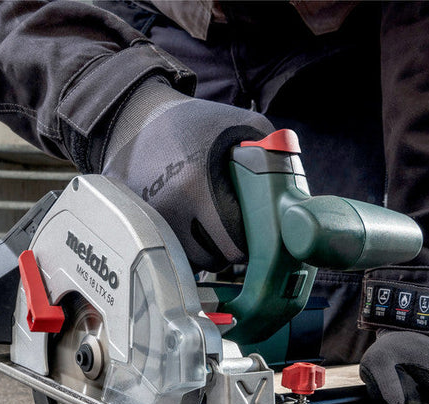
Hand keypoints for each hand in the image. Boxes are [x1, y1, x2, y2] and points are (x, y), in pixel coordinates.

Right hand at [99, 78, 273, 270]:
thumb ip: (273, 156)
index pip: (233, 245)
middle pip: (212, 259)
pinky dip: (182, 245)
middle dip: (228, 247)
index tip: (252, 229)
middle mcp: (167, 209)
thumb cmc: (194, 122)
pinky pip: (169, 252)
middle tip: (232, 224)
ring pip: (190, 261)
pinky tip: (186, 222)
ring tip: (207, 221)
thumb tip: (293, 196)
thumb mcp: (241, 125)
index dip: (248, 241)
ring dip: (204, 249)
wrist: (135, 117)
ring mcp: (147, 220)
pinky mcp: (135, 224)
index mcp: (196, 187)